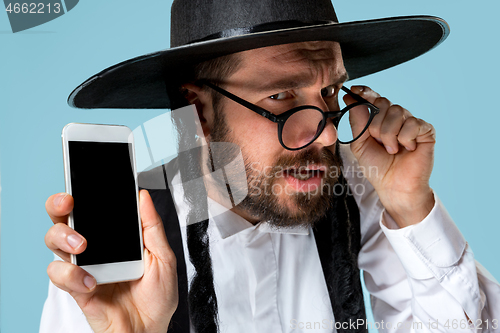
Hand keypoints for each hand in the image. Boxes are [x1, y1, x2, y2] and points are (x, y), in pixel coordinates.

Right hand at [44, 190, 177, 332]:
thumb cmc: (157, 297)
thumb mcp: (163, 258)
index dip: (84, 193)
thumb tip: (143, 197)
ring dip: (64, 237)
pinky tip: (92, 282)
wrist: (149, 330)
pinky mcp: (75, 288)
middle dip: (59, 205)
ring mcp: (83, 266)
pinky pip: (60, 274)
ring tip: (82, 245)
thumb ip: (152, 227)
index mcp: (115, 238)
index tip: (85, 181)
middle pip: (65, 219)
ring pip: (54, 241)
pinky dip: (72, 275)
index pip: (94, 210)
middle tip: (70, 203)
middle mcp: (95, 248)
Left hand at [344, 86, 434, 226]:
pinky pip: (412, 124)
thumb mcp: (360, 144)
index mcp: (380, 119)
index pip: (374, 98)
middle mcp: (397, 118)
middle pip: (384, 103)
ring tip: (392, 150)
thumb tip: (351, 98)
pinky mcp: (426, 131)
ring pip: (397, 112)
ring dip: (389, 134)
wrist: (393, 186)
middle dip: (376, 124)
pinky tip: (407, 149)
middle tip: (378, 141)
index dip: (365, 93)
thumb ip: (357, 122)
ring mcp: (411, 123)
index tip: (354, 91)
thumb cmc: (377, 167)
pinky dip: (405, 138)